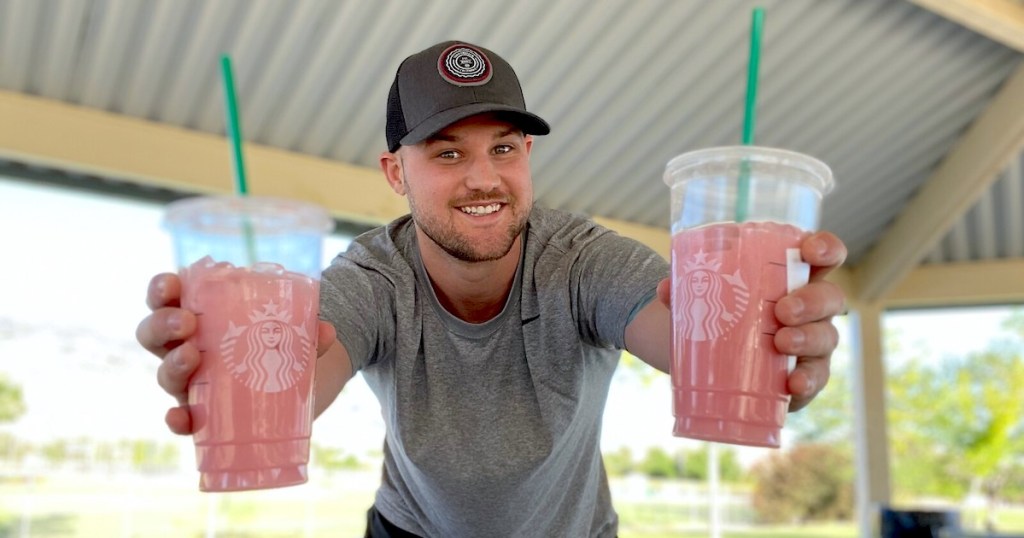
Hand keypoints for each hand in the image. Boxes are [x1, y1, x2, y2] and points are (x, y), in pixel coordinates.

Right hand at [135, 273, 337, 434]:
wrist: (297, 392)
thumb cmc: (281, 350)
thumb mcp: (294, 335)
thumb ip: (309, 333)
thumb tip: (326, 331)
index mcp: (201, 318)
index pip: (167, 299)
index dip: (161, 289)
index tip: (174, 283)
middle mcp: (185, 349)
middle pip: (153, 334)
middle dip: (162, 324)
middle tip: (188, 323)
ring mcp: (191, 383)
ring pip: (165, 373)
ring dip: (173, 364)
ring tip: (192, 357)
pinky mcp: (203, 414)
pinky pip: (181, 419)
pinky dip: (176, 419)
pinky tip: (179, 416)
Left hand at [654, 231, 846, 412]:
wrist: (712, 362)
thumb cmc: (719, 315)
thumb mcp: (701, 298)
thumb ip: (684, 289)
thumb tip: (665, 288)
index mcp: (792, 279)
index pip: (823, 257)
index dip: (826, 248)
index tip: (809, 250)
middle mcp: (811, 310)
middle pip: (830, 298)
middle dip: (812, 301)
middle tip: (782, 310)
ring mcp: (812, 344)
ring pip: (826, 337)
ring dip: (807, 338)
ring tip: (781, 342)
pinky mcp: (805, 377)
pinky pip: (816, 378)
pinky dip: (807, 380)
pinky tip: (793, 383)